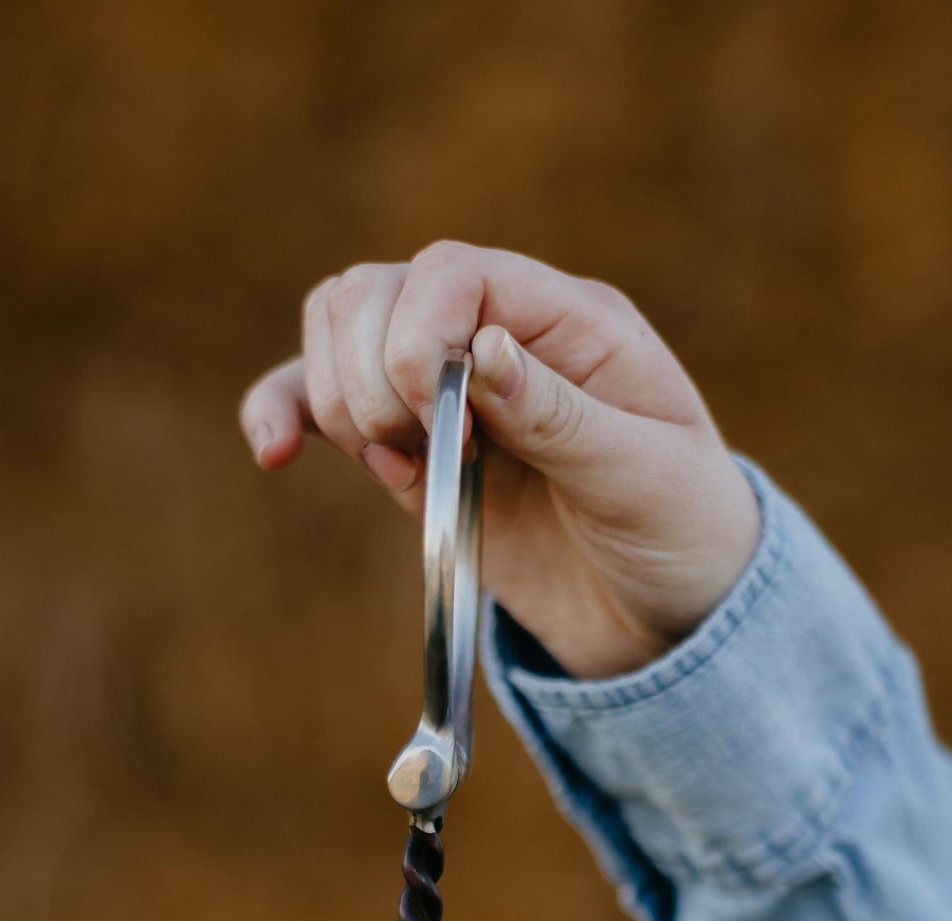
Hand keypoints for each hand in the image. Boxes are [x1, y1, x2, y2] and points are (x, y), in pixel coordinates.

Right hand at [238, 241, 760, 679]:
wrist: (667, 619)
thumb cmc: (679, 534)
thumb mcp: (644, 475)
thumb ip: (561, 412)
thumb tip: (486, 346)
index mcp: (568, 321)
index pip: (451, 271)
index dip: (416, 333)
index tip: (436, 419)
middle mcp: (497, 338)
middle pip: (374, 293)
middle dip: (371, 376)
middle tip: (427, 456)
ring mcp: (447, 394)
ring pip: (337, 334)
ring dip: (336, 400)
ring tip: (399, 470)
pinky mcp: (411, 451)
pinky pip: (320, 405)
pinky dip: (284, 413)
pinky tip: (271, 450)